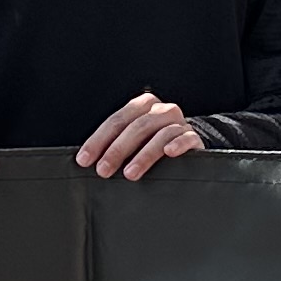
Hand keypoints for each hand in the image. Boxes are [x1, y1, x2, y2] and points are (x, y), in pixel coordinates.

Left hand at [79, 90, 203, 179]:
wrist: (186, 148)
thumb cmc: (151, 146)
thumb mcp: (132, 140)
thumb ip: (114, 143)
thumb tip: (86, 160)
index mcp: (142, 106)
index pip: (116, 121)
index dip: (98, 140)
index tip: (85, 159)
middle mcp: (161, 110)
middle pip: (137, 126)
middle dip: (117, 150)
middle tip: (103, 170)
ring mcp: (180, 123)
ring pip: (161, 134)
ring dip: (143, 155)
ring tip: (130, 174)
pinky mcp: (194, 138)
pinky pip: (187, 137)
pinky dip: (178, 144)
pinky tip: (168, 153)